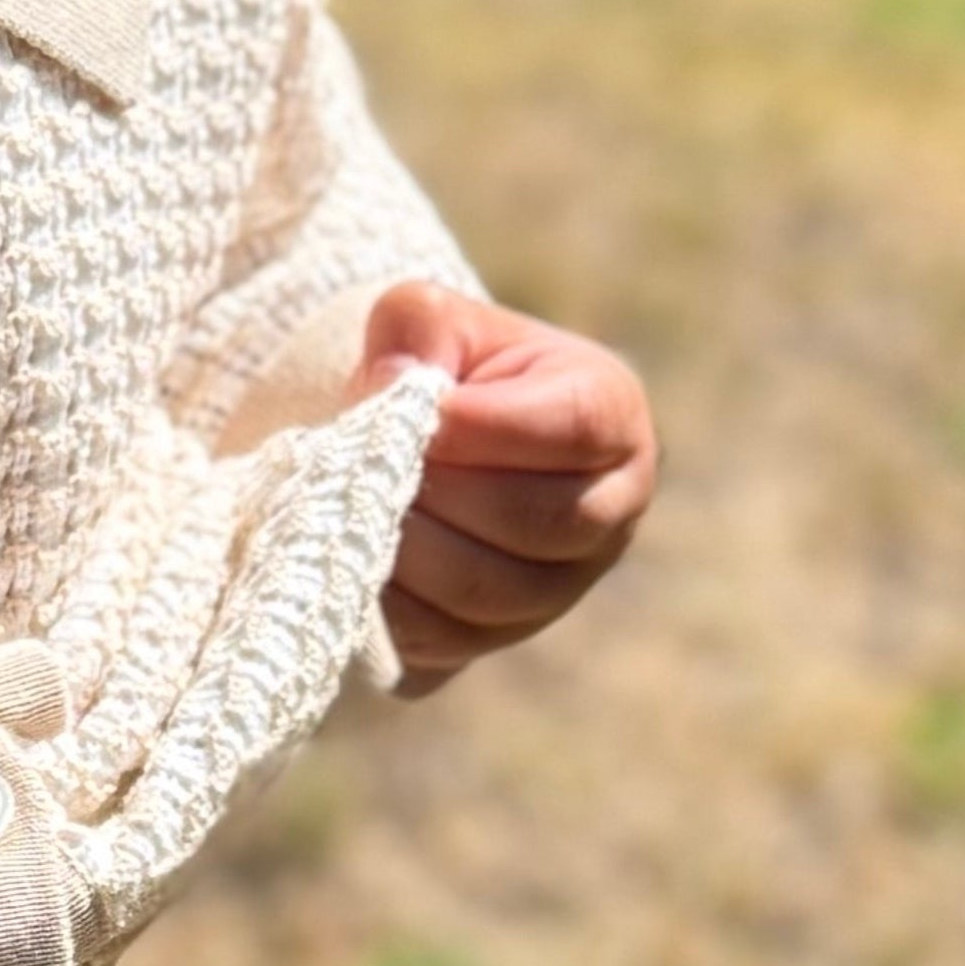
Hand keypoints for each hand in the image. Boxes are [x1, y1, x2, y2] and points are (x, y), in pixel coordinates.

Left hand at [353, 282, 658, 694]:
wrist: (435, 441)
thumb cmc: (447, 369)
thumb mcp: (438, 321)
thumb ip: (419, 326)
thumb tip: (390, 388)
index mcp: (612, 417)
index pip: (573, 430)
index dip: (484, 425)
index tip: (415, 410)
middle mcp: (608, 513)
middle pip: (537, 524)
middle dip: (437, 491)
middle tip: (370, 461)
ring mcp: (558, 592)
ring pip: (487, 595)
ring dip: (403, 550)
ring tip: (353, 504)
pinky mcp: (492, 641)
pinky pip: (438, 644)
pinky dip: (382, 605)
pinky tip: (353, 555)